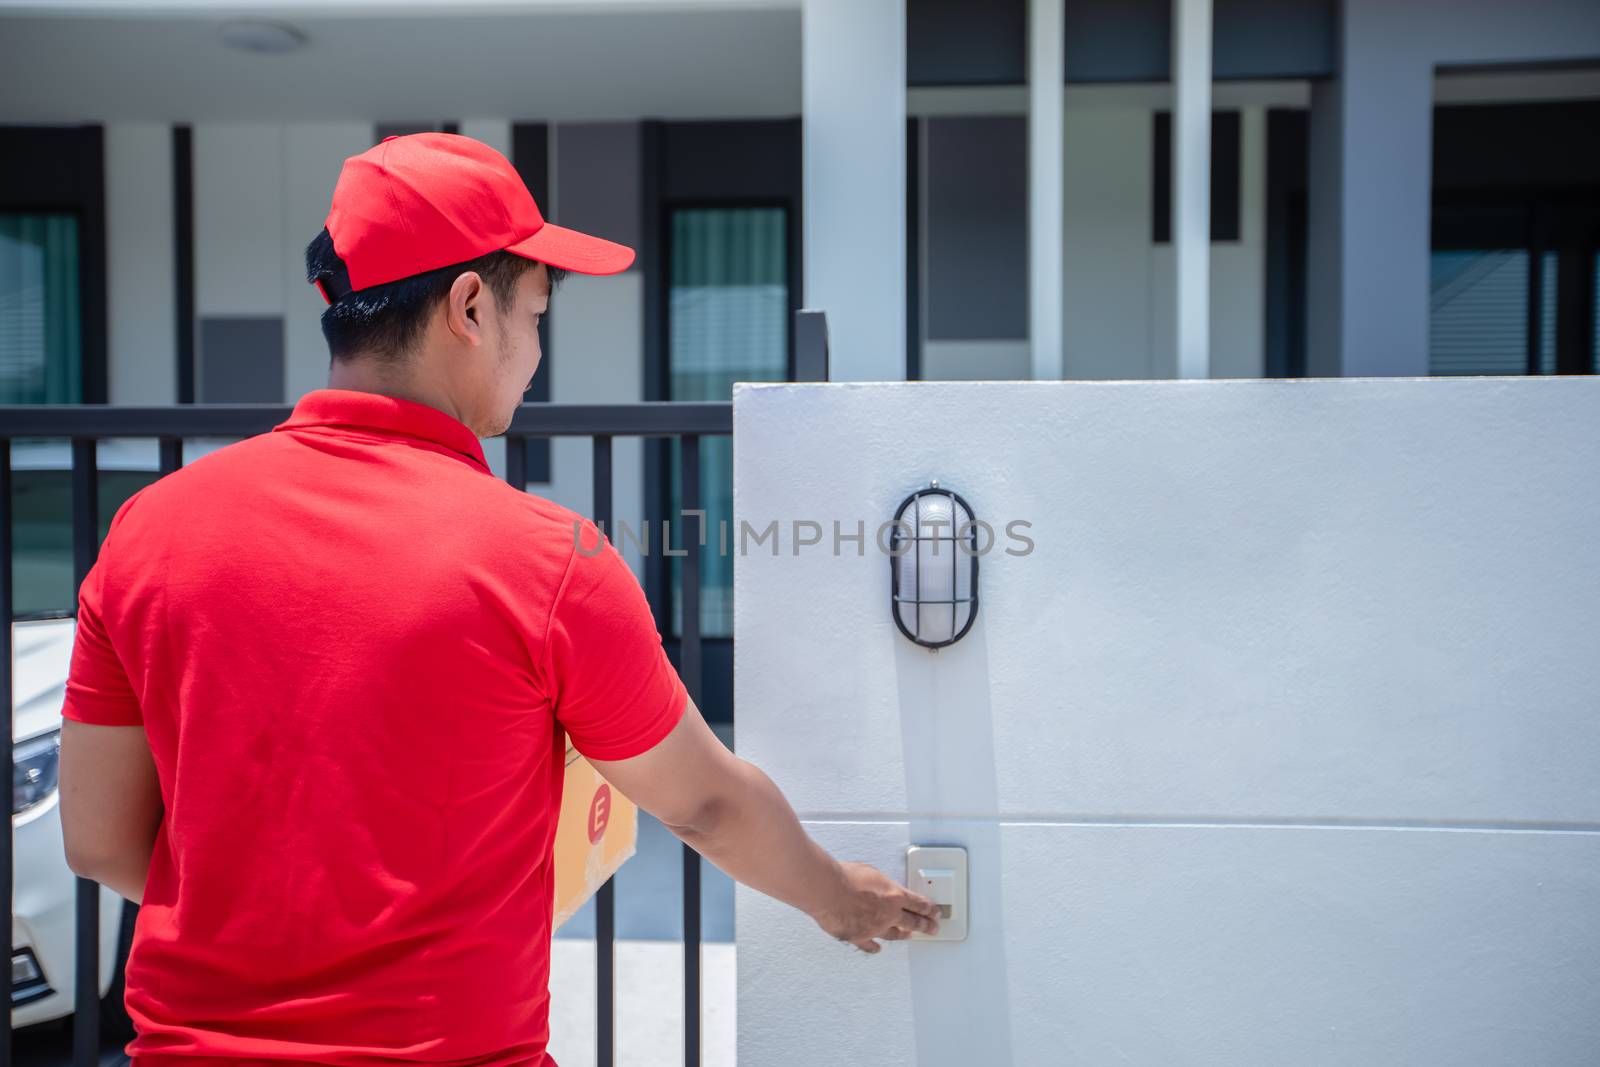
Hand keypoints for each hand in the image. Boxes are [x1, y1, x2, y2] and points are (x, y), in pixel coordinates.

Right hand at [810, 860, 941, 953]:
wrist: (827, 890)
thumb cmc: (846, 877)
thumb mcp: (871, 872)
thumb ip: (880, 884)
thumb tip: (880, 887)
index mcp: (894, 895)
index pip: (919, 904)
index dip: (930, 909)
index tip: (937, 913)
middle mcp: (888, 915)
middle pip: (913, 922)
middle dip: (926, 925)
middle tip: (934, 928)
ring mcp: (874, 928)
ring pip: (894, 934)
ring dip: (903, 935)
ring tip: (910, 936)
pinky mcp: (858, 937)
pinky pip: (869, 945)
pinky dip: (874, 947)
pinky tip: (877, 948)